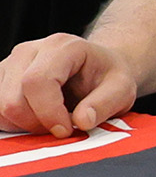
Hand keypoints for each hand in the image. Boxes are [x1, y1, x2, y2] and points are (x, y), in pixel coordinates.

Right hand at [0, 34, 139, 137]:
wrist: (95, 69)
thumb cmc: (107, 78)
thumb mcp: (122, 89)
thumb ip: (105, 104)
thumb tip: (82, 121)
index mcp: (62, 47)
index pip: (37, 81)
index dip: (48, 113)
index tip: (66, 130)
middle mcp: (29, 50)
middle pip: (12, 98)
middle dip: (35, 123)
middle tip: (61, 128)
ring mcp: (10, 63)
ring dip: (22, 125)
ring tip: (50, 121)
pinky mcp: (0, 79)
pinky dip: (12, 123)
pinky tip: (35, 119)